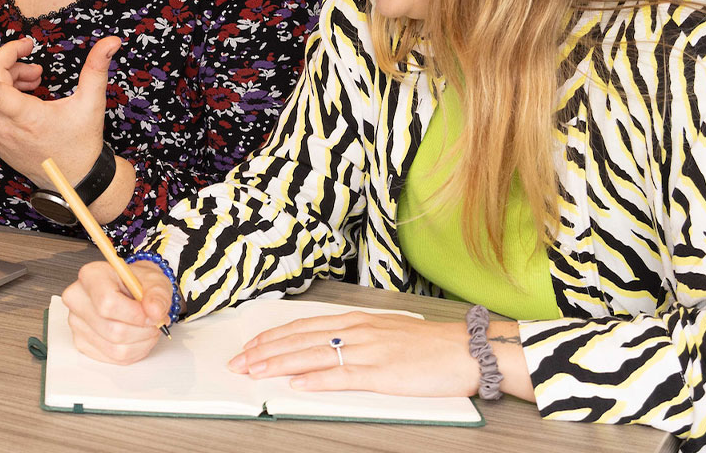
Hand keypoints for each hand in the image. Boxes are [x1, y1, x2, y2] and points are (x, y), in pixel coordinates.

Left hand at [0, 35, 122, 190]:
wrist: (74, 181)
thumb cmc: (83, 142)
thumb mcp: (92, 104)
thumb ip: (97, 68)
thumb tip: (113, 40)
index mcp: (26, 117)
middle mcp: (5, 127)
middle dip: (11, 61)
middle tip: (34, 62)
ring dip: (10, 79)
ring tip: (35, 81)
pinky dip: (4, 96)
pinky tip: (27, 98)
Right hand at [61, 258, 174, 364]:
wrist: (129, 289)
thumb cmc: (136, 283)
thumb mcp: (154, 279)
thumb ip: (157, 293)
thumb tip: (154, 311)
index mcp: (91, 275)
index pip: (107, 303)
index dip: (135, 315)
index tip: (152, 314)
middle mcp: (77, 298)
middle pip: (113, 330)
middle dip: (143, 331)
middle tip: (155, 322)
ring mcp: (77, 323)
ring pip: (116, 349)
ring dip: (141, 343)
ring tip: (148, 329)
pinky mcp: (81, 342)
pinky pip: (114, 358)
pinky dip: (134, 351)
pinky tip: (136, 336)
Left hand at [227, 312, 494, 397]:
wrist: (467, 349)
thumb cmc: (431, 344)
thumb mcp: (387, 331)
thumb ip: (357, 336)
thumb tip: (330, 344)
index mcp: (357, 321)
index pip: (303, 326)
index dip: (272, 336)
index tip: (249, 345)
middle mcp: (357, 332)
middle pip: (300, 340)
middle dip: (264, 351)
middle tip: (238, 362)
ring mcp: (368, 352)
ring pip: (313, 356)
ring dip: (279, 365)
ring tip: (254, 371)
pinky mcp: (382, 374)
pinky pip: (342, 376)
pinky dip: (316, 380)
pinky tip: (297, 384)